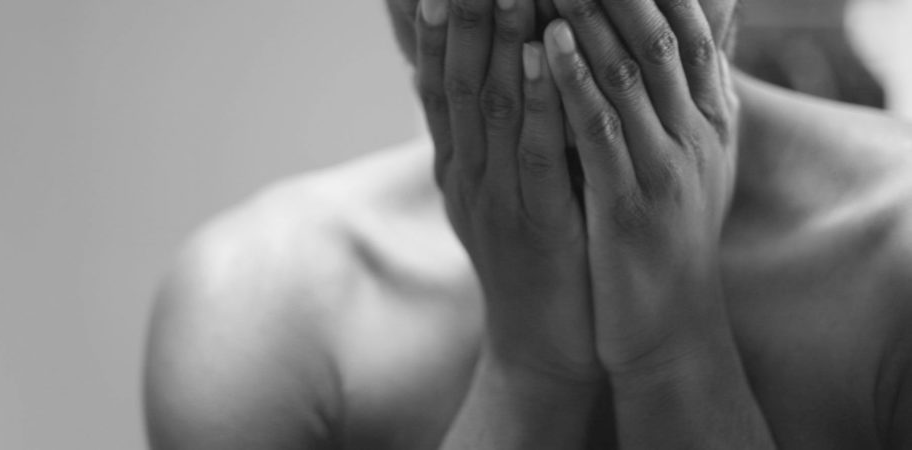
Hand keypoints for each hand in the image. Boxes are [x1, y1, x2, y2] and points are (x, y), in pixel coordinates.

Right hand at [415, 0, 600, 382]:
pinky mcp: (533, 221)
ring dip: (500, 42)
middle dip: (465, 19)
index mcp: (456, 166)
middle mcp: (465, 175)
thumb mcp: (498, 193)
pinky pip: (534, 151)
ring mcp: (494, 198)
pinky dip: (539, 100)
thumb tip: (485, 83)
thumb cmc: (531, 258)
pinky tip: (547, 57)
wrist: (540, 341)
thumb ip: (490, 142)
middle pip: (459, 83)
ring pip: (492, 106)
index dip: (436, 31)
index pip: (439, 84)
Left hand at [542, 0, 739, 374]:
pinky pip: (600, 131)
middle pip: (660, 39)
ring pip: (629, 75)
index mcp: (712, 121)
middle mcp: (699, 135)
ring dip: (590, 20)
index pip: (690, 30)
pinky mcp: (631, 204)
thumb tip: (680, 37)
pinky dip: (573, 84)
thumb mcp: (689, 162)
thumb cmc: (668, 235)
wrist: (668, 323)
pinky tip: (548, 46)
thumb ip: (684, 99)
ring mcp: (667, 169)